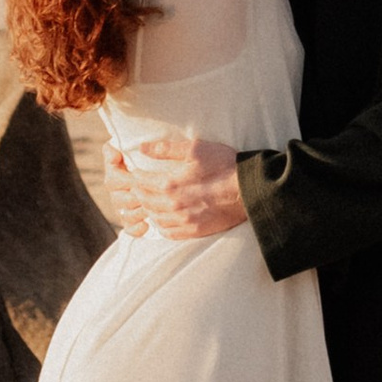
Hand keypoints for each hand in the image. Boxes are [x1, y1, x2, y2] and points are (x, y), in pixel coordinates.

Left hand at [104, 132, 247, 240]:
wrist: (248, 190)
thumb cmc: (224, 164)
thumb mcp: (195, 149)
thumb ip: (166, 148)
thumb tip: (142, 148)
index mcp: (170, 184)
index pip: (141, 182)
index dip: (134, 176)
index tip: (133, 172)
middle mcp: (173, 205)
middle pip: (145, 201)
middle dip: (139, 192)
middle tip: (138, 185)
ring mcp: (183, 221)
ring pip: (154, 218)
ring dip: (149, 208)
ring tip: (150, 200)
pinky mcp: (193, 231)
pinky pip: (168, 232)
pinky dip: (161, 225)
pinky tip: (163, 217)